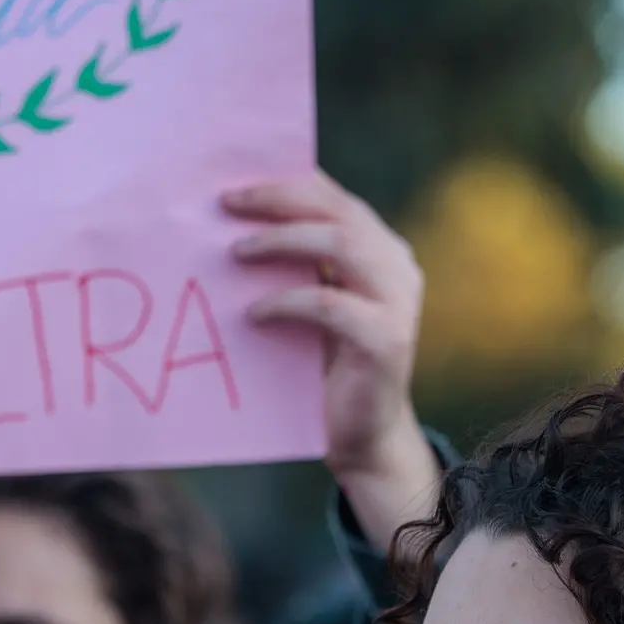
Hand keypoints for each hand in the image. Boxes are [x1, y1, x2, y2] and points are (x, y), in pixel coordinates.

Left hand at [226, 169, 440, 551]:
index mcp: (378, 248)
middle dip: (278, 201)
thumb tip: (231, 227)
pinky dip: (287, 302)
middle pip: (337, 210)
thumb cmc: (324, 372)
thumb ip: (292, 268)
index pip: (332, 196)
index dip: (283, 184)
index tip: (231, 186)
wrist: (362, 438)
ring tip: (235, 253)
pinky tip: (252, 312)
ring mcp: (397, 300)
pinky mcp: (386, 339)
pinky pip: (330, 305)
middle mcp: (395, 265)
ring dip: (282, 242)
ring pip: (341, 244)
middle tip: (226, 204)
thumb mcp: (308, 309)